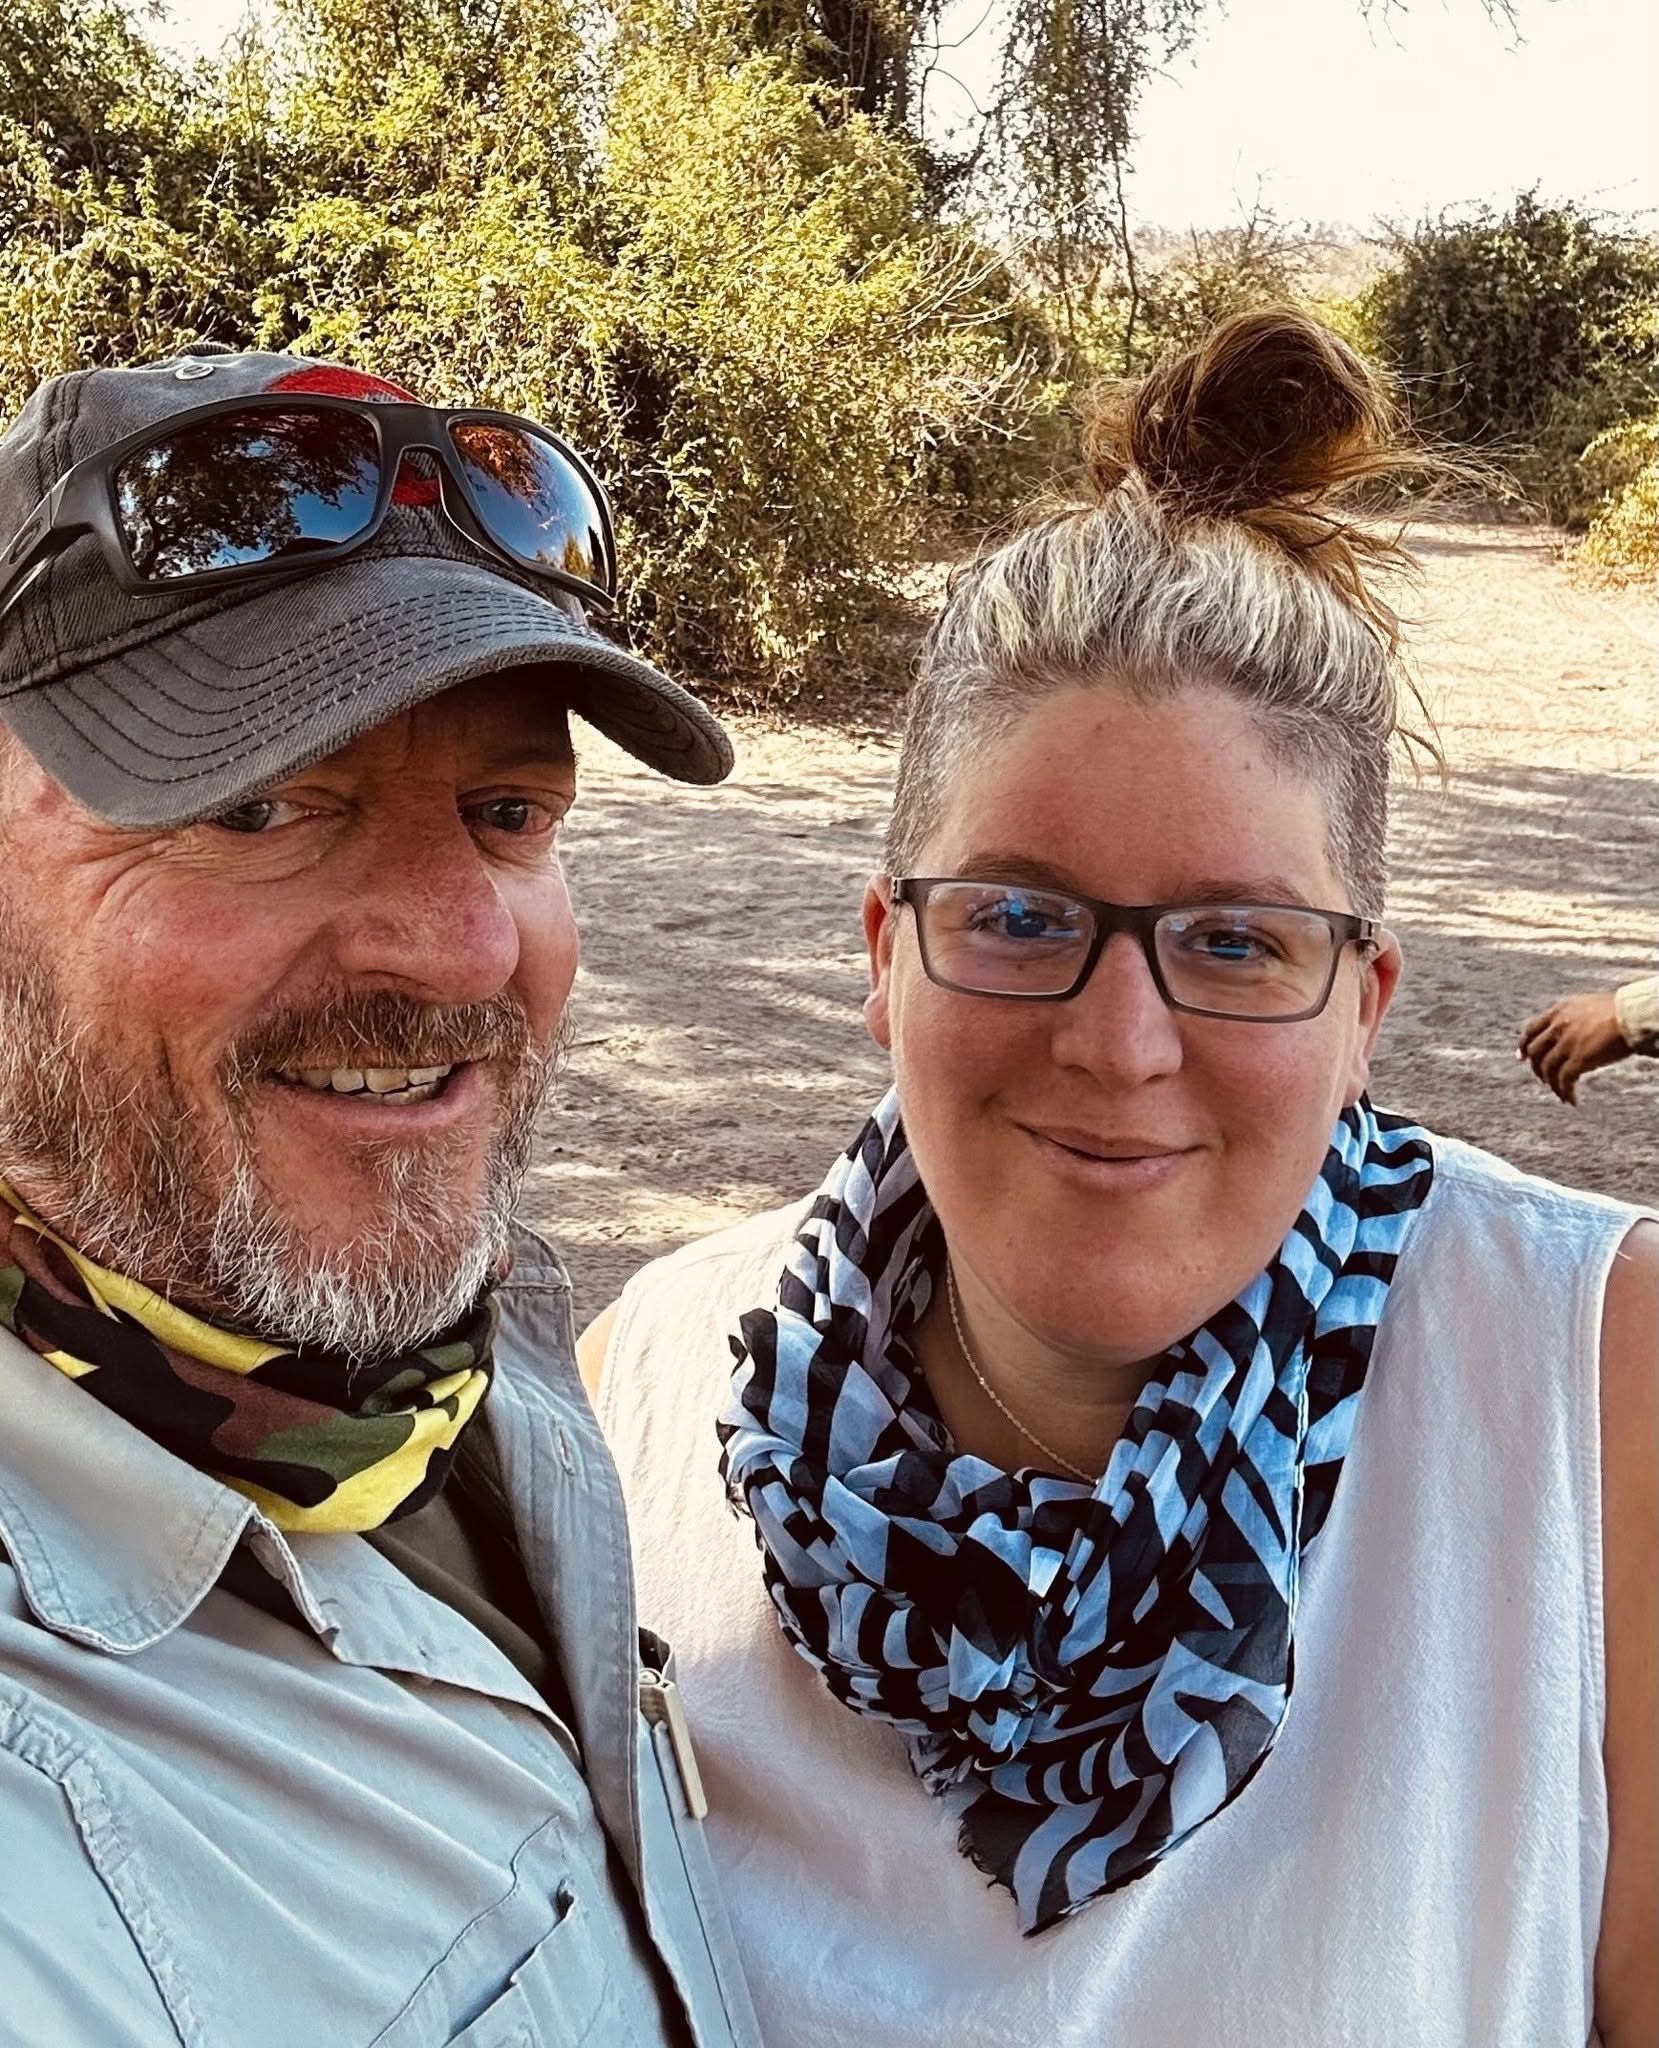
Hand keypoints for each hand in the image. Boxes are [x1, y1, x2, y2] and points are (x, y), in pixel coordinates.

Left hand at [1517, 993, 1631, 1103]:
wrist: (1632, 1015)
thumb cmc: (1619, 1010)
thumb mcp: (1588, 1005)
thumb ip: (1573, 1017)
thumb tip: (1571, 1032)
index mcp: (1559, 1010)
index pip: (1532, 1029)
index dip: (1524, 1045)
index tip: (1521, 1057)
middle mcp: (1558, 1026)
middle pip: (1536, 1052)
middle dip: (1537, 1067)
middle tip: (1543, 1078)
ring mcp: (1567, 1043)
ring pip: (1548, 1069)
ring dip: (1552, 1084)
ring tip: (1561, 1092)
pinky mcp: (1579, 1058)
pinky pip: (1565, 1080)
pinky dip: (1566, 1092)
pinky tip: (1572, 1100)